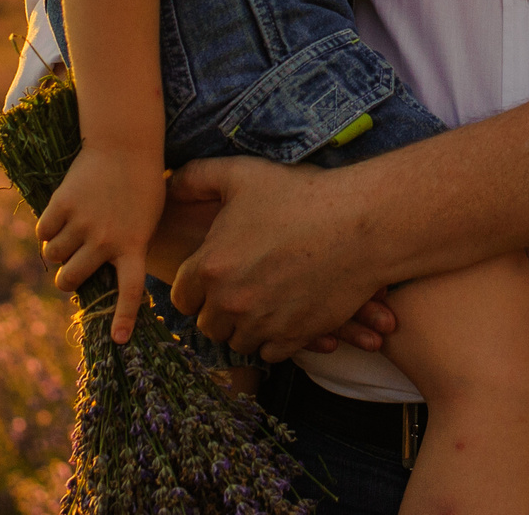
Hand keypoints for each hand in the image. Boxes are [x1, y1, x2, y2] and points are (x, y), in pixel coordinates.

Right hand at [35, 141, 167, 342]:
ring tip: (68, 236)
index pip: (129, 291)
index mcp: (133, 245)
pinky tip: (59, 218)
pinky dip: (46, 231)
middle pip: (72, 280)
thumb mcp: (145, 220)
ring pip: (54, 257)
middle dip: (67, 280)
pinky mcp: (62, 205)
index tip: (119, 340)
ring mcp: (83, 222)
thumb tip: (100, 278)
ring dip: (56, 252)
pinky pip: (43, 232)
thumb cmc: (141, 184)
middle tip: (71, 271)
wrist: (125, 144)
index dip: (122, 317)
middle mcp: (106, 238)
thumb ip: (126, 249)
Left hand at [165, 156, 385, 359]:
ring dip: (245, 326)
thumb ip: (196, 177)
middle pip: (207, 324)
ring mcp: (263, 323)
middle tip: (241, 287)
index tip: (214, 275)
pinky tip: (286, 311)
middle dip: (219, 308)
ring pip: (238, 341)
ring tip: (264, 298)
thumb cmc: (300, 196)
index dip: (195, 286)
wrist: (360, 225)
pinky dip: (274, 339)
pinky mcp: (294, 337)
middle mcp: (231, 302)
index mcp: (211, 266)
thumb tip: (169, 184)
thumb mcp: (242, 174)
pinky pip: (270, 353)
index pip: (181, 297)